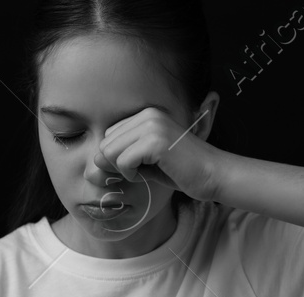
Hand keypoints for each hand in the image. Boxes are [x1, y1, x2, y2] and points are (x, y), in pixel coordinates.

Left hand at [92, 107, 218, 201]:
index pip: (108, 137)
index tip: (139, 165)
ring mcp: (152, 125)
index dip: (117, 158)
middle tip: (143, 170)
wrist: (212, 175)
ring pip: (110, 152)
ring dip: (124, 169)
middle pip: (105, 144)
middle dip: (117, 165)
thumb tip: (91, 166)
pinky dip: (132, 174)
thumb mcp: (145, 160)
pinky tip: (152, 172)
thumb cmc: (180, 171)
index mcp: (146, 115)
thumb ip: (119, 158)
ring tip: (147, 170)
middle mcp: (148, 114)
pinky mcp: (156, 141)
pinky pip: (123, 162)